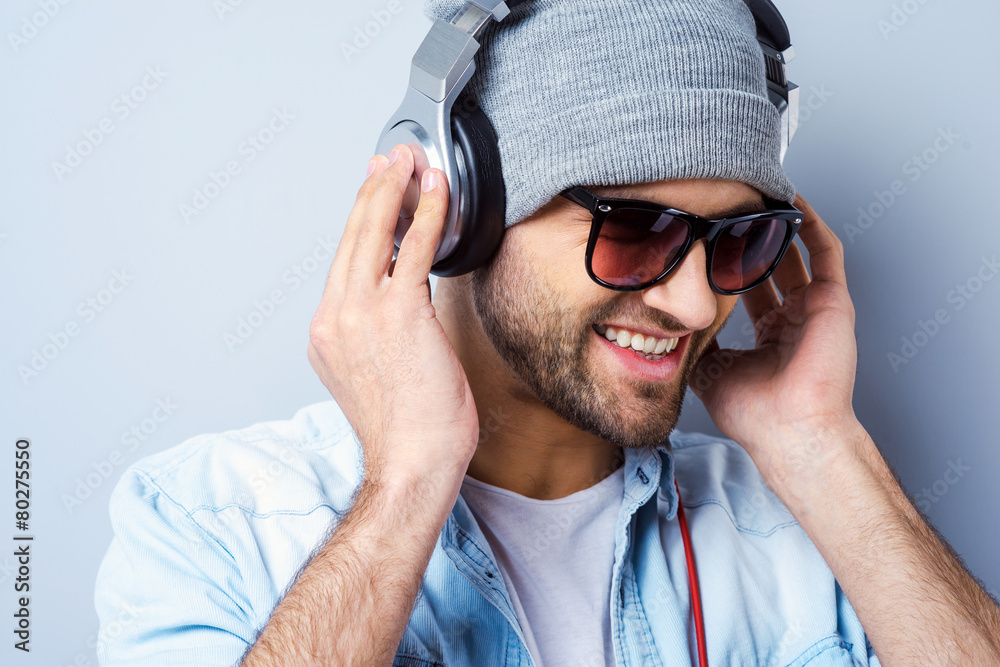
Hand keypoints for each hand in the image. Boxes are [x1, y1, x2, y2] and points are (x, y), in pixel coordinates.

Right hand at [307, 144, 479, 490]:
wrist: (412, 462)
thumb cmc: (406, 428)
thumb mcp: (376, 373)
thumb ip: (376, 332)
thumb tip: (402, 300)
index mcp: (325, 332)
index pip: (343, 260)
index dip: (360, 218)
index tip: (373, 190)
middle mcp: (334, 316)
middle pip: (352, 236)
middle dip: (374, 188)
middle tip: (390, 158)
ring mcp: (360, 312)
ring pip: (375, 232)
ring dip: (395, 187)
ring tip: (410, 160)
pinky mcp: (398, 313)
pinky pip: (414, 247)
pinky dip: (427, 212)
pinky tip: (437, 188)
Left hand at [689, 194, 859, 477]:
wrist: (787, 431)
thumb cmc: (753, 413)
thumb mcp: (708, 369)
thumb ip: (694, 341)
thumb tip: (666, 321)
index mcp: (769, 335)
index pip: (747, 288)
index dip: (727, 265)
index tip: (704, 242)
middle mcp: (793, 319)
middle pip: (769, 266)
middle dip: (749, 240)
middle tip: (728, 212)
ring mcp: (815, 309)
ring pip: (795, 254)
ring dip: (776, 226)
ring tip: (756, 197)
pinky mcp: (834, 302)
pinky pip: (826, 253)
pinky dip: (811, 225)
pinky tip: (791, 202)